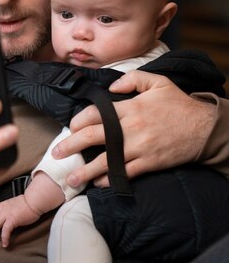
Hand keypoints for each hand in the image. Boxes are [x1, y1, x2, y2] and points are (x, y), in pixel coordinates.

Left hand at [0, 196, 39, 247]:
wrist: (34, 201)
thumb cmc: (27, 203)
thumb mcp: (13, 203)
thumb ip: (7, 208)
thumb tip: (5, 215)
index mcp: (2, 204)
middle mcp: (2, 208)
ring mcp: (6, 214)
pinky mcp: (13, 219)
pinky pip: (5, 230)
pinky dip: (4, 238)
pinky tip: (5, 243)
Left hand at [54, 71, 214, 187]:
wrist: (205, 128)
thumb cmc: (179, 104)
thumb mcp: (157, 82)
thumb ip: (131, 79)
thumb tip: (110, 88)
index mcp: (130, 108)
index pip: (95, 114)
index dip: (78, 121)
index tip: (71, 127)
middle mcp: (130, 129)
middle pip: (93, 137)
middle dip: (72, 146)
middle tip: (57, 154)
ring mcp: (139, 148)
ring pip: (106, 161)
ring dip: (86, 171)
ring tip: (71, 178)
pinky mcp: (149, 163)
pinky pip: (124, 173)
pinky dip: (109, 179)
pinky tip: (98, 183)